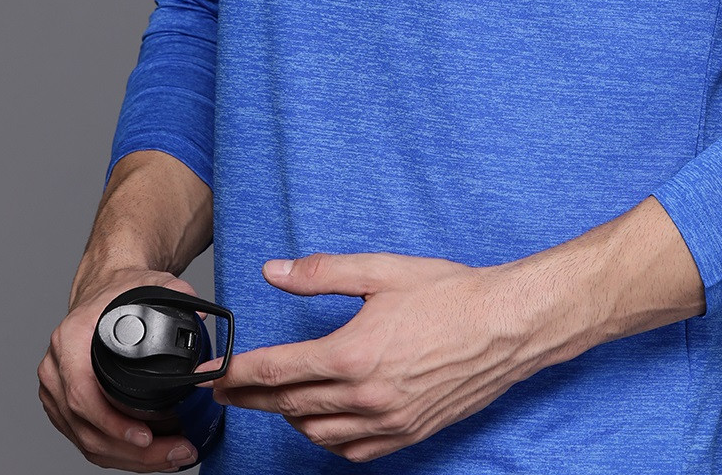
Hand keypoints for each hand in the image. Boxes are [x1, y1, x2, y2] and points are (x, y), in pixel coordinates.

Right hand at [38, 268, 202, 471]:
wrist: (103, 288)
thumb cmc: (122, 288)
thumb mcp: (152, 284)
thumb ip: (179, 294)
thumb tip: (201, 314)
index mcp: (70, 340)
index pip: (83, 394)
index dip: (113, 423)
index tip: (146, 436)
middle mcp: (56, 369)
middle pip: (87, 429)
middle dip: (134, 452)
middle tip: (174, 453)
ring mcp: (55, 391)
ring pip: (87, 442)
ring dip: (130, 459)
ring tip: (170, 457)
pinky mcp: (62, 406)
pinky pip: (87, 440)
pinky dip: (118, 453)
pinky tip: (148, 455)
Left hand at [205, 251, 536, 463]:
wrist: (506, 326)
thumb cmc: (450, 294)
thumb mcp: (382, 271)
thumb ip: (323, 272)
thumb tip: (275, 272)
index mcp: (353, 353)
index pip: (277, 370)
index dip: (239, 374)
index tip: (215, 374)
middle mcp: (365, 395)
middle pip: (288, 405)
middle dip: (250, 398)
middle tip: (226, 391)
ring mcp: (386, 421)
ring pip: (316, 434)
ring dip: (287, 419)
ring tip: (272, 401)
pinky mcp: (406, 434)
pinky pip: (351, 451)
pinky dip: (326, 440)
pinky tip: (321, 424)